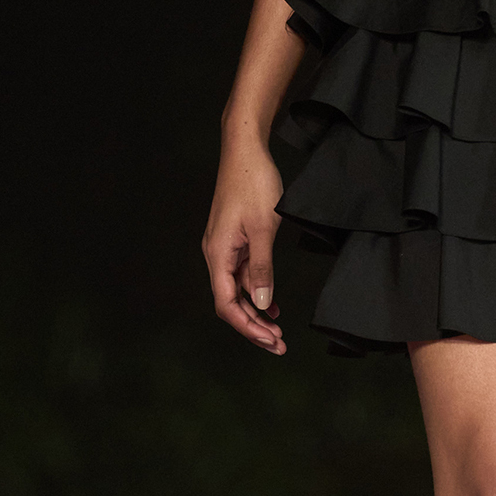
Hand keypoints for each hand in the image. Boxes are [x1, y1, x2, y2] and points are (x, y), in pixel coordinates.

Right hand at [202, 142, 286, 352]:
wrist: (245, 150)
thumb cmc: (253, 182)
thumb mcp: (263, 228)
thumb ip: (262, 268)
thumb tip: (261, 303)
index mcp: (218, 254)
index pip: (226, 304)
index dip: (248, 327)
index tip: (270, 341)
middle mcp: (216, 254)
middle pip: (230, 303)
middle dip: (254, 326)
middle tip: (279, 345)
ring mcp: (225, 248)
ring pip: (237, 290)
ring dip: (256, 312)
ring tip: (277, 331)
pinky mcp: (234, 240)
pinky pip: (242, 274)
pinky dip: (256, 291)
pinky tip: (271, 304)